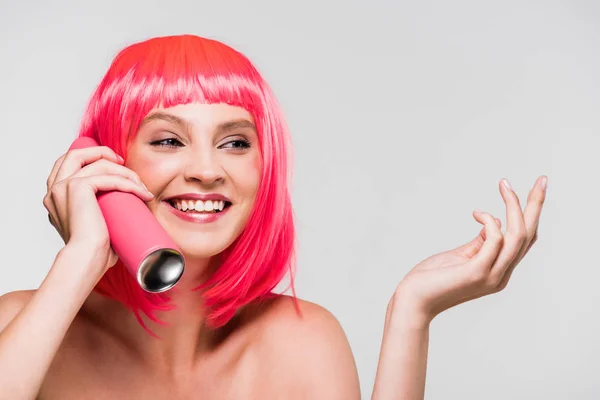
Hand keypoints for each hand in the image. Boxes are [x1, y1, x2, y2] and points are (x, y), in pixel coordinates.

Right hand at [43, 145, 153, 273]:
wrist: (86, 260)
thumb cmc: (93, 250)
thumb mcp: (93, 224)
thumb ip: (99, 213)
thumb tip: (124, 210)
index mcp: (55, 196)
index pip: (68, 163)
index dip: (92, 156)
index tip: (115, 164)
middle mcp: (55, 189)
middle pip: (77, 154)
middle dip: (103, 153)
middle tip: (124, 163)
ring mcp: (64, 187)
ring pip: (98, 164)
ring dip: (125, 172)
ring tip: (142, 187)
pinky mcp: (77, 188)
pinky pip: (108, 177)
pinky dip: (129, 183)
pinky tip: (143, 193)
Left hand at [394, 176, 546, 324]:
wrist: (414, 302)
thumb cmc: (432, 279)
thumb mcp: (461, 256)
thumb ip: (480, 243)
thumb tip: (496, 222)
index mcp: (499, 271)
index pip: (524, 241)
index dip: (531, 215)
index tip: (533, 189)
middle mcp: (501, 275)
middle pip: (528, 235)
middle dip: (536, 206)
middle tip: (542, 179)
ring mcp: (491, 275)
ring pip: (517, 236)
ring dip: (515, 207)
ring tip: (505, 185)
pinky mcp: (476, 272)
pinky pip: (494, 240)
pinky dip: (489, 222)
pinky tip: (476, 213)